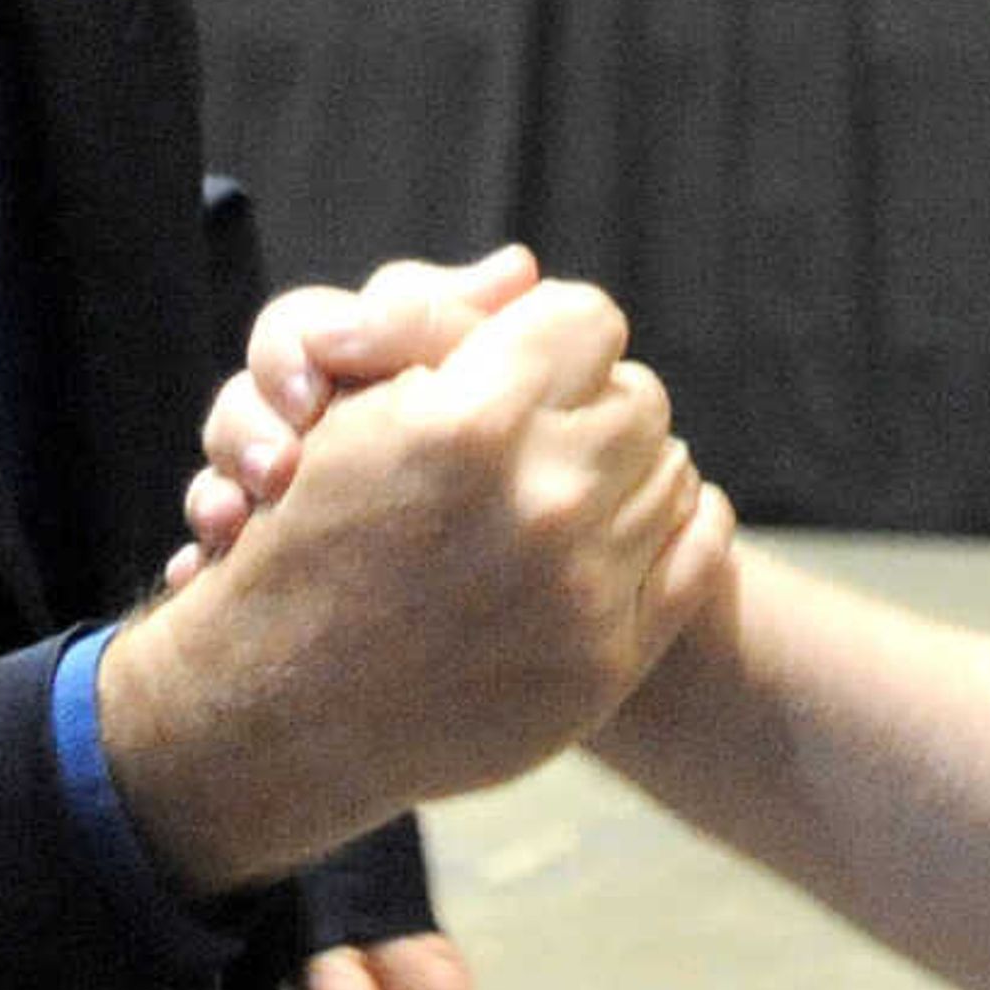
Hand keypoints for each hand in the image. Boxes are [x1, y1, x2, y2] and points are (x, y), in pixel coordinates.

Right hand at [100, 276, 736, 892]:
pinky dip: (675, 524)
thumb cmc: (303, 545)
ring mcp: (582, 590)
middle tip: (543, 429)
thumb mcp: (346, 416)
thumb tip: (528, 272)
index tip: (525, 359)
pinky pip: (700, 546)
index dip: (549, 332)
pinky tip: (622, 528)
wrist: (288, 717)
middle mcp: (541, 502)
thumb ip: (437, 329)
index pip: (587, 320)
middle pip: (639, 395)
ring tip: (568, 486)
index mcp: (473, 424)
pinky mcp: (609, 659)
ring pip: (672, 468)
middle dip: (591, 402)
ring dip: (625, 467)